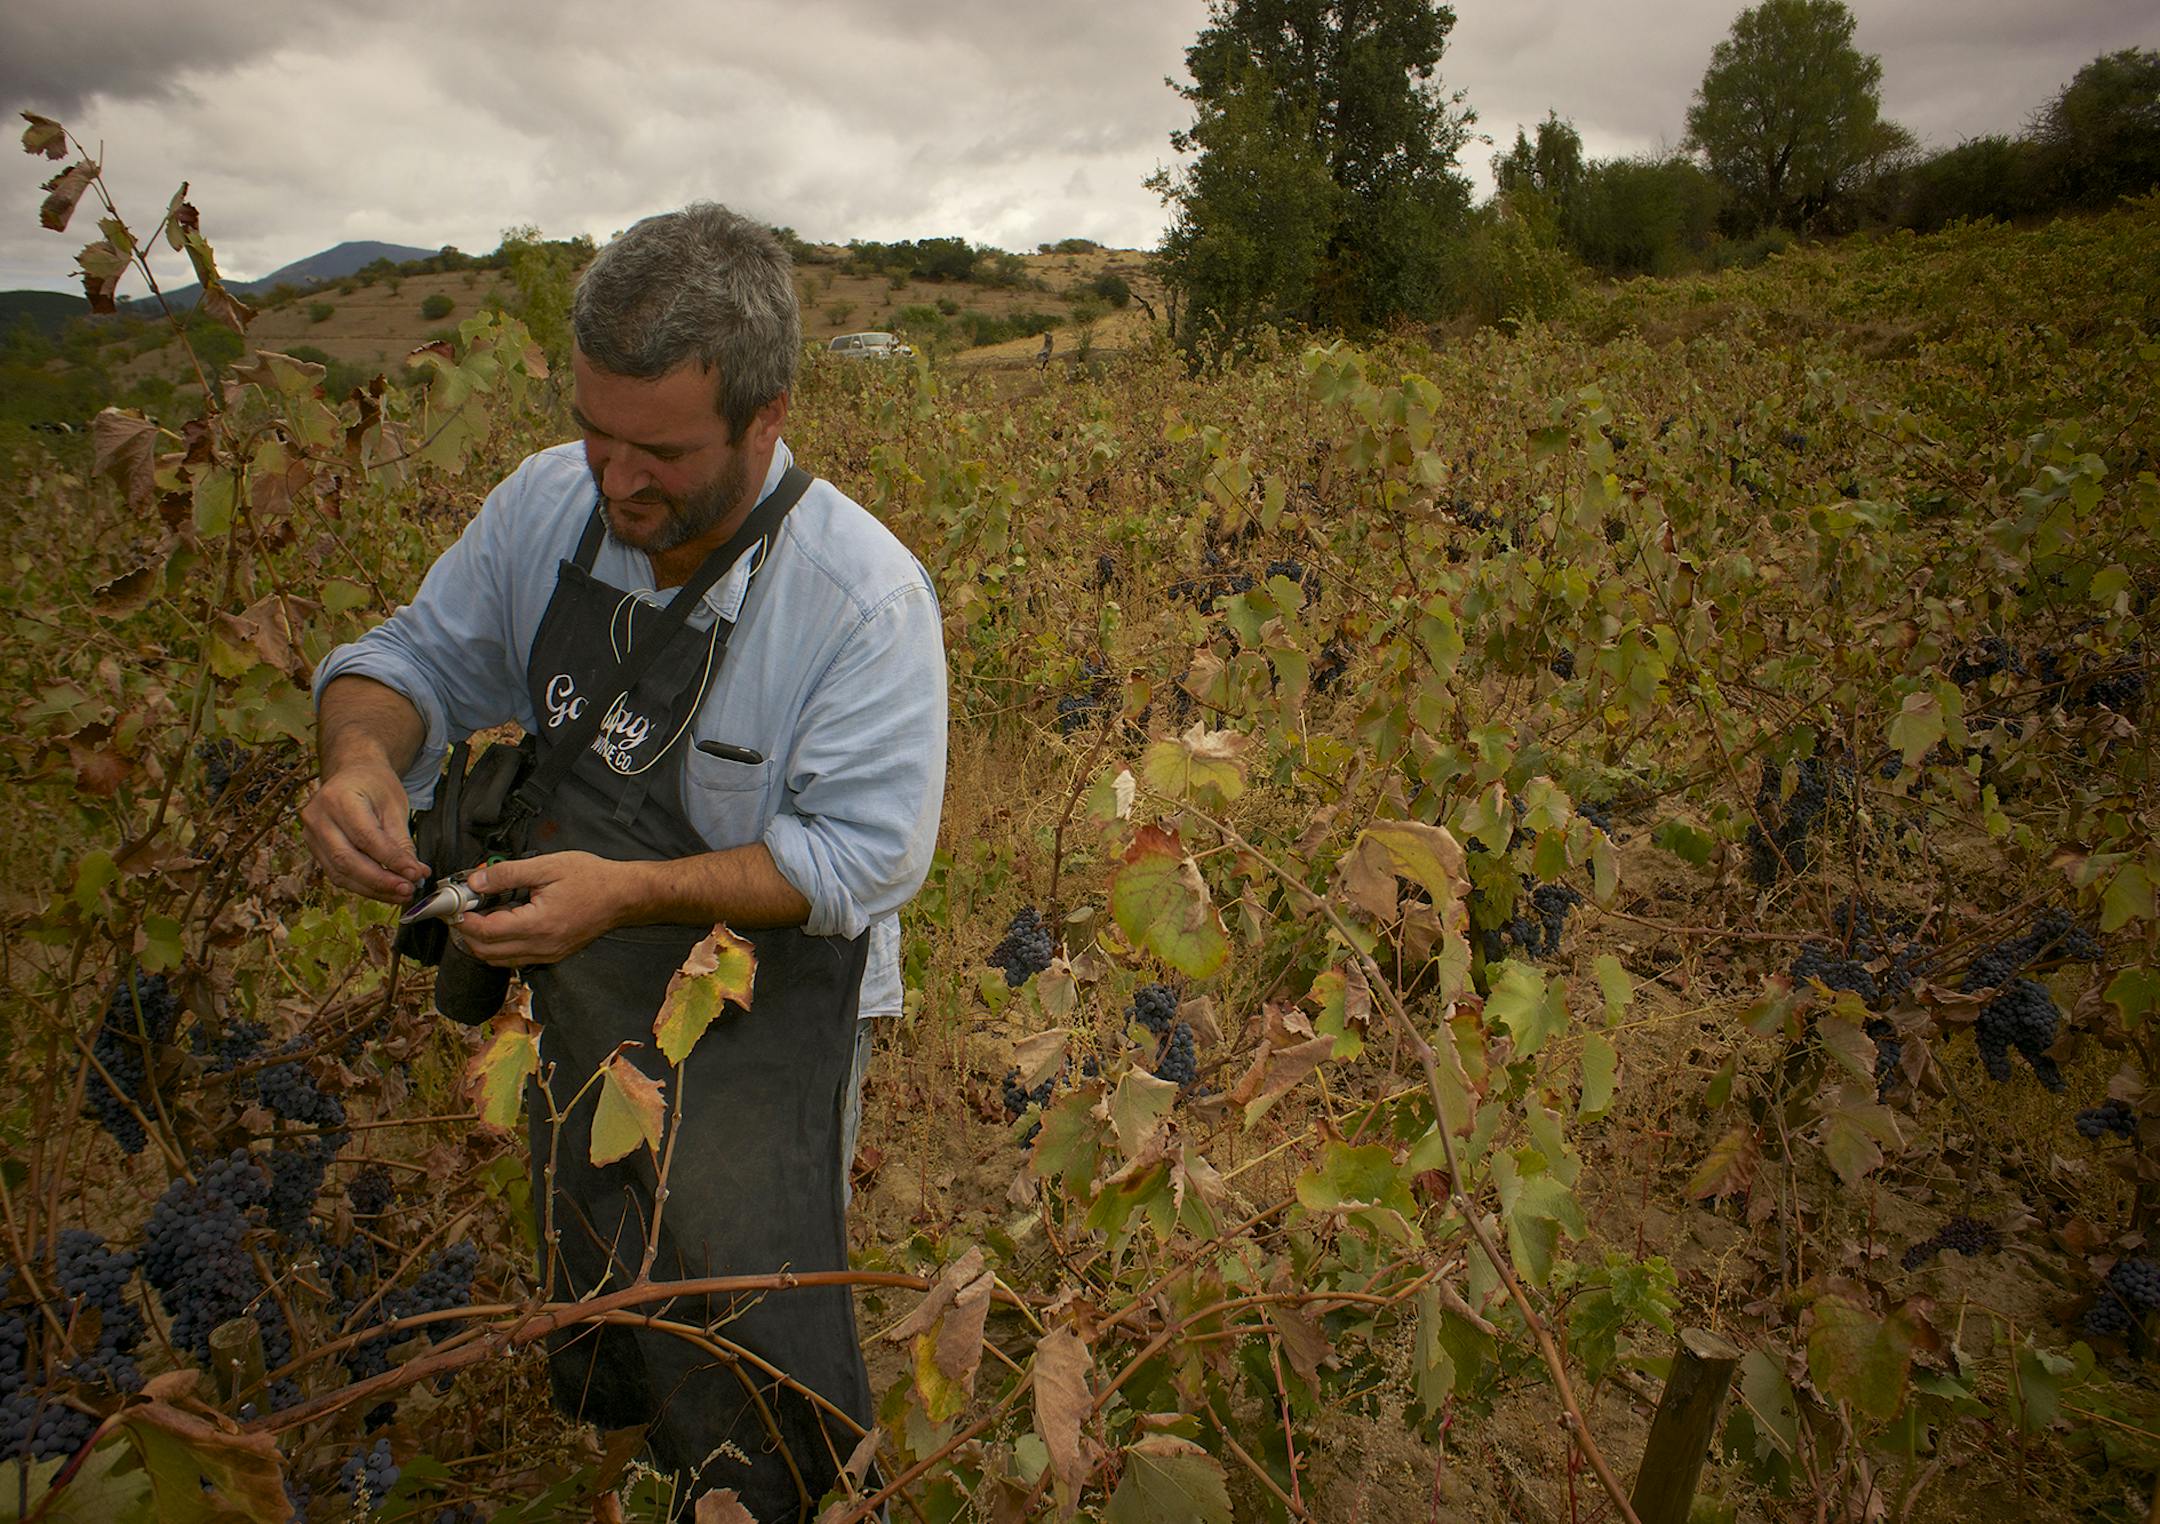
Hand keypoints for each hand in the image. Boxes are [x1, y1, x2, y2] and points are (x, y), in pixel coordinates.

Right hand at [301, 757, 426, 902]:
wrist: (352, 773)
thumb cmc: (373, 784)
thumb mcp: (395, 805)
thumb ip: (401, 841)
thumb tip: (414, 873)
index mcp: (339, 798)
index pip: (366, 838)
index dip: (392, 860)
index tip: (415, 874)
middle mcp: (318, 817)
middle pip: (347, 860)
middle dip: (380, 881)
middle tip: (408, 890)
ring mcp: (311, 834)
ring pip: (340, 873)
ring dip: (372, 889)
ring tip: (400, 894)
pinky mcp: (314, 848)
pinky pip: (336, 874)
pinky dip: (361, 885)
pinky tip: (383, 889)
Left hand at [452, 852, 643, 966]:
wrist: (625, 896)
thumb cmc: (592, 878)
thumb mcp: (547, 866)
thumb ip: (507, 874)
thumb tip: (474, 882)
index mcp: (538, 924)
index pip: (486, 931)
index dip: (463, 920)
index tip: (454, 905)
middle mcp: (541, 946)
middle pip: (487, 952)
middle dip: (466, 933)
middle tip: (461, 910)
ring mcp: (548, 954)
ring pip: (500, 960)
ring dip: (482, 942)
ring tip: (479, 915)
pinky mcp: (553, 955)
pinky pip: (517, 958)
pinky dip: (501, 945)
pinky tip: (504, 923)